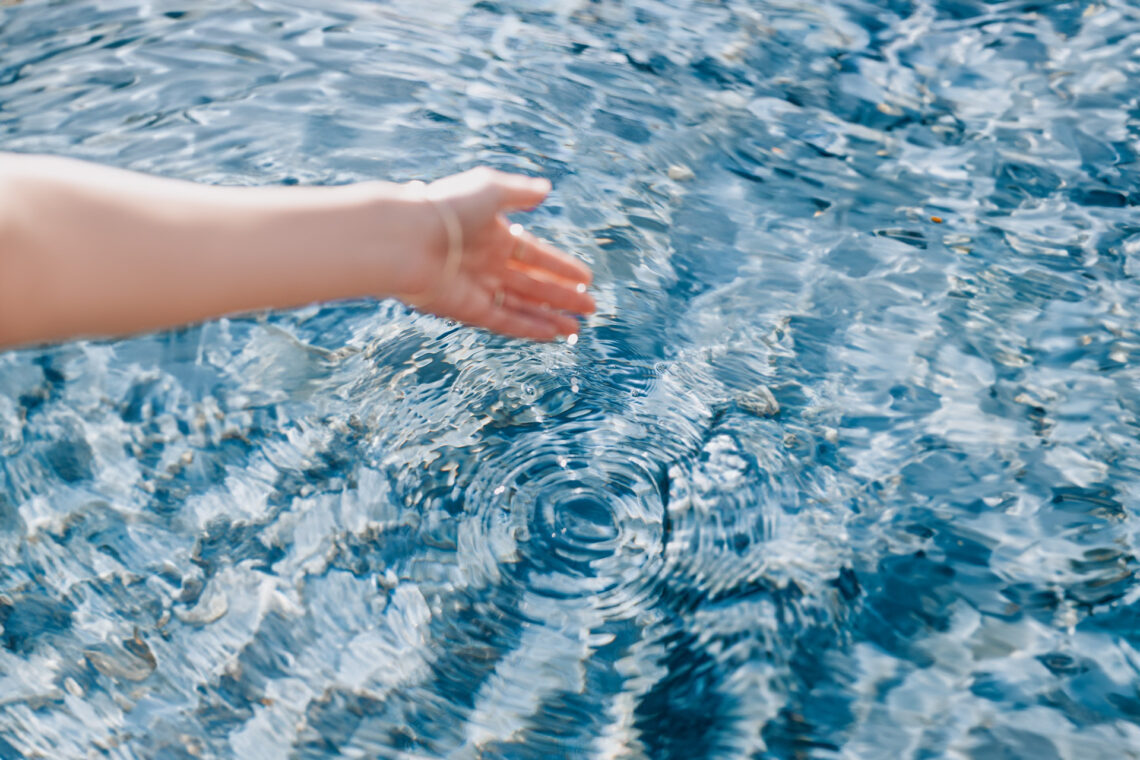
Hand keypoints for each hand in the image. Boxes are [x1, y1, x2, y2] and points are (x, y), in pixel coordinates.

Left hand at [398, 167, 594, 341]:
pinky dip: (529, 328)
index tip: (585, 278)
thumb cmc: (447, 208)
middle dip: (562, 296)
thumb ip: (520, 191)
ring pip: (522, 306)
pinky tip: (553, 334)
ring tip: (577, 328)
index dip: (560, 266)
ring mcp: (478, 288)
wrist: (407, 238)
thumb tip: (546, 189)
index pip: (534, 254)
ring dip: (550, 317)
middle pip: (532, 284)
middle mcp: (486, 263)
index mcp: (492, 235)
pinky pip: (505, 322)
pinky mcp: (468, 310)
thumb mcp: (490, 189)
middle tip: (591, 307)